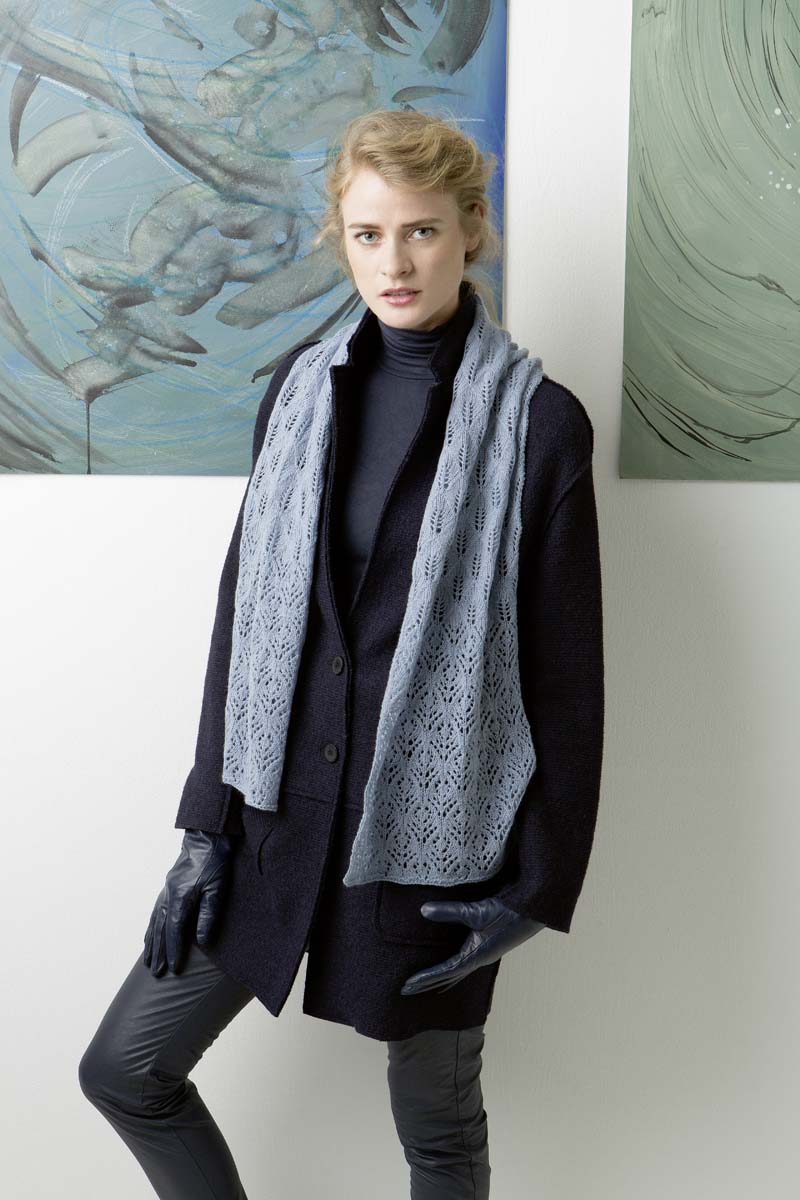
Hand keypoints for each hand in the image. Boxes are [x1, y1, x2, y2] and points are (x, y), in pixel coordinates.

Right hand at [143, 829, 237, 976]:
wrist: (207, 836)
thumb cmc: (216, 861)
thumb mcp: (218, 888)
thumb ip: (208, 914)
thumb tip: (201, 941)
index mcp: (181, 897)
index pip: (175, 931)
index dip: (174, 951)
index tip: (173, 969)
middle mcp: (169, 895)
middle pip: (161, 930)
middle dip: (159, 952)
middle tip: (156, 973)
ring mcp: (167, 890)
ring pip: (156, 921)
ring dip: (152, 942)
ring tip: (148, 961)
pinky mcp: (170, 886)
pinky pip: (156, 911)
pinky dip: (152, 926)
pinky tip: (150, 934)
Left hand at [400, 897, 545, 995]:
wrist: (532, 911)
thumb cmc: (507, 912)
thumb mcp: (476, 910)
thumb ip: (449, 911)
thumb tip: (423, 910)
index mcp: (475, 956)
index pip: (444, 972)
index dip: (424, 978)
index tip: (406, 985)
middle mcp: (478, 960)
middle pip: (447, 978)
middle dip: (426, 984)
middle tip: (405, 991)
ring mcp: (483, 955)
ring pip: (456, 974)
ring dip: (438, 980)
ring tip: (423, 986)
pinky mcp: (487, 948)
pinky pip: (464, 965)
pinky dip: (451, 971)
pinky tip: (449, 970)